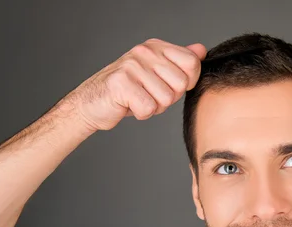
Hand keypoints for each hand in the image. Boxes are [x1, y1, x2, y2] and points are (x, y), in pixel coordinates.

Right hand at [63, 38, 206, 131]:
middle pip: (182, 84)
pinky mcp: (122, 84)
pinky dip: (141, 113)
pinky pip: (149, 108)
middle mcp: (145, 52)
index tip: (170, 85)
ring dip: (154, 107)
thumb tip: (201, 50)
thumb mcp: (156, 72)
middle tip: (149, 95)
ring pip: (166, 99)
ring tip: (138, 99)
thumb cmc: (127, 91)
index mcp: (156, 47)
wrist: (91, 103)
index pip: (192, 63)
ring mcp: (132, 66)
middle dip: (169, 98)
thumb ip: (179, 61)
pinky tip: (129, 105)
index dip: (188, 82)